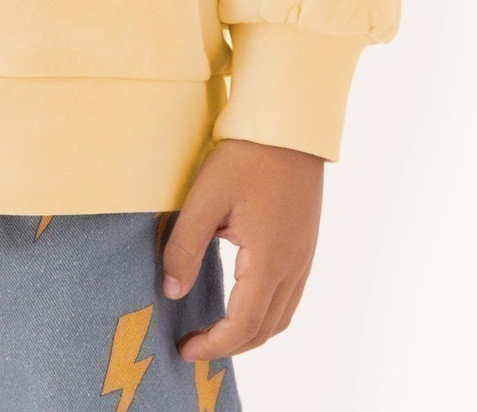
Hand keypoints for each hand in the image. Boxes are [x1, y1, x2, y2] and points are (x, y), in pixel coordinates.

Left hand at [160, 138, 323, 360]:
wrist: (289, 125)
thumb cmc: (246, 156)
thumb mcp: (205, 197)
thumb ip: (185, 246)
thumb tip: (171, 292)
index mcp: (269, 260)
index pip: (243, 324)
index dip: (214, 345)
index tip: (186, 350)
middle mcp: (293, 266)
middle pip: (265, 328)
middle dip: (230, 345)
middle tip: (195, 344)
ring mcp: (304, 256)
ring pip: (281, 315)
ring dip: (250, 332)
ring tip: (217, 329)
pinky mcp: (305, 244)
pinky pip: (289, 295)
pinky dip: (266, 311)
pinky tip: (243, 299)